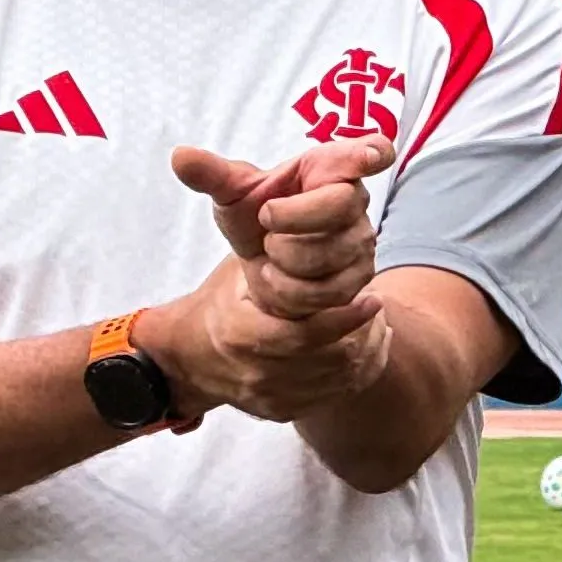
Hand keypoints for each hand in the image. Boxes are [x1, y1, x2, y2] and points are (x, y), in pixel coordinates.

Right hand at [136, 141, 398, 421]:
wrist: (195, 353)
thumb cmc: (225, 286)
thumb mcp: (222, 235)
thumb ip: (216, 187)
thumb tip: (184, 151)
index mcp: (237, 331)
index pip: (300, 332)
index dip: (338, 316)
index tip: (371, 296)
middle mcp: (252, 371)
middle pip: (322, 356)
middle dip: (354, 330)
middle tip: (377, 306)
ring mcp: (267, 396)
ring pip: (331, 379)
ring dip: (359, 350)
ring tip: (374, 321)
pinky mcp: (282, 411)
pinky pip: (328, 395)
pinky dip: (350, 372)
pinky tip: (363, 345)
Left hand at [176, 139, 395, 320]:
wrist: (266, 264)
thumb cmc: (258, 216)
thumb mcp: (233, 193)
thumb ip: (212, 174)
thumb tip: (179, 156)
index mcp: (329, 167)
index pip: (365, 153)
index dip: (370, 154)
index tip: (373, 155)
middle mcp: (355, 201)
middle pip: (338, 206)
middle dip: (288, 219)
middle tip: (267, 222)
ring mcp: (361, 242)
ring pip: (323, 257)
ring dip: (280, 261)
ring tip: (271, 253)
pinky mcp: (358, 281)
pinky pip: (322, 293)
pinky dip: (285, 291)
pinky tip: (278, 277)